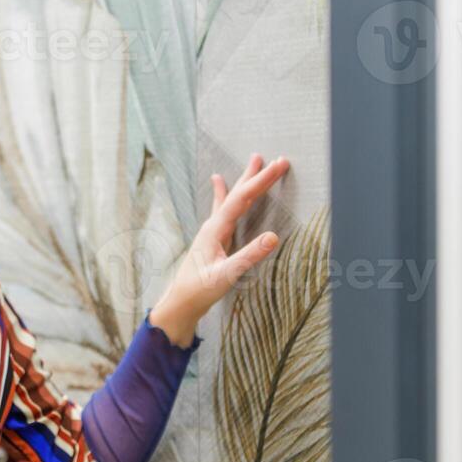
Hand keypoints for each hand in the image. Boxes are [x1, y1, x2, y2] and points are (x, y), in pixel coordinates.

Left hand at [149, 153, 290, 344]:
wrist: (181, 302)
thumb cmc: (200, 289)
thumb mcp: (227, 274)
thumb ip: (249, 256)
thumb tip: (274, 236)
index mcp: (215, 229)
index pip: (242, 198)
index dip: (262, 181)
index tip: (280, 164)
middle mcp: (213, 225)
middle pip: (238, 194)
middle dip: (258, 176)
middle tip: (277, 159)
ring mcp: (212, 231)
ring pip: (232, 198)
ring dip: (245, 180)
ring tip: (254, 160)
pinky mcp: (214, 238)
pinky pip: (222, 209)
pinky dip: (224, 193)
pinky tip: (219, 182)